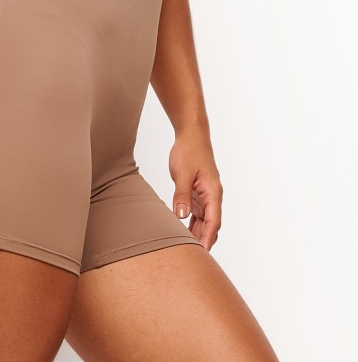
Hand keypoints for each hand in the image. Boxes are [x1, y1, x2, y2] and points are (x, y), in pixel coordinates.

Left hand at [169, 127, 222, 250]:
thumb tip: (181, 216)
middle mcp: (212, 197)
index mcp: (213, 193)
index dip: (208, 238)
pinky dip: (192, 224)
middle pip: (211, 225)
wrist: (191, 136)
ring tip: (186, 250)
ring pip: (204, 221)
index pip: (214, 221)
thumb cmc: (189, 151)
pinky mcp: (198, 193)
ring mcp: (206, 196)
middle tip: (192, 258)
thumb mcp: (182, 173)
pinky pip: (197, 214)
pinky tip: (183, 234)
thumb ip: (182, 194)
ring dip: (197, 234)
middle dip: (203, 241)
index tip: (202, 253)